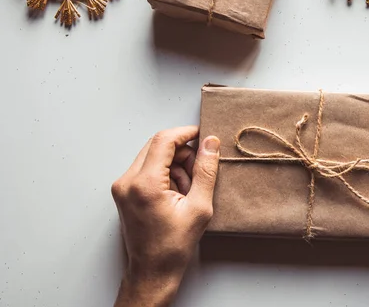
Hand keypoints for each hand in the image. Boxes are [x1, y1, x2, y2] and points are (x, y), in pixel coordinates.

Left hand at [111, 127, 219, 306]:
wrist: (152, 271)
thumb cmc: (173, 246)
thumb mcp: (199, 207)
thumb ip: (206, 171)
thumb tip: (210, 144)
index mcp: (144, 184)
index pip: (163, 140)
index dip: (186, 133)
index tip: (202, 135)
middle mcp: (127, 181)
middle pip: (156, 145)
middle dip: (181, 152)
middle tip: (198, 169)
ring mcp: (122, 187)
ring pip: (152, 156)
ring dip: (173, 164)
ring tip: (187, 188)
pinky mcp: (123, 192)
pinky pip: (146, 169)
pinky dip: (164, 173)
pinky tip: (176, 192)